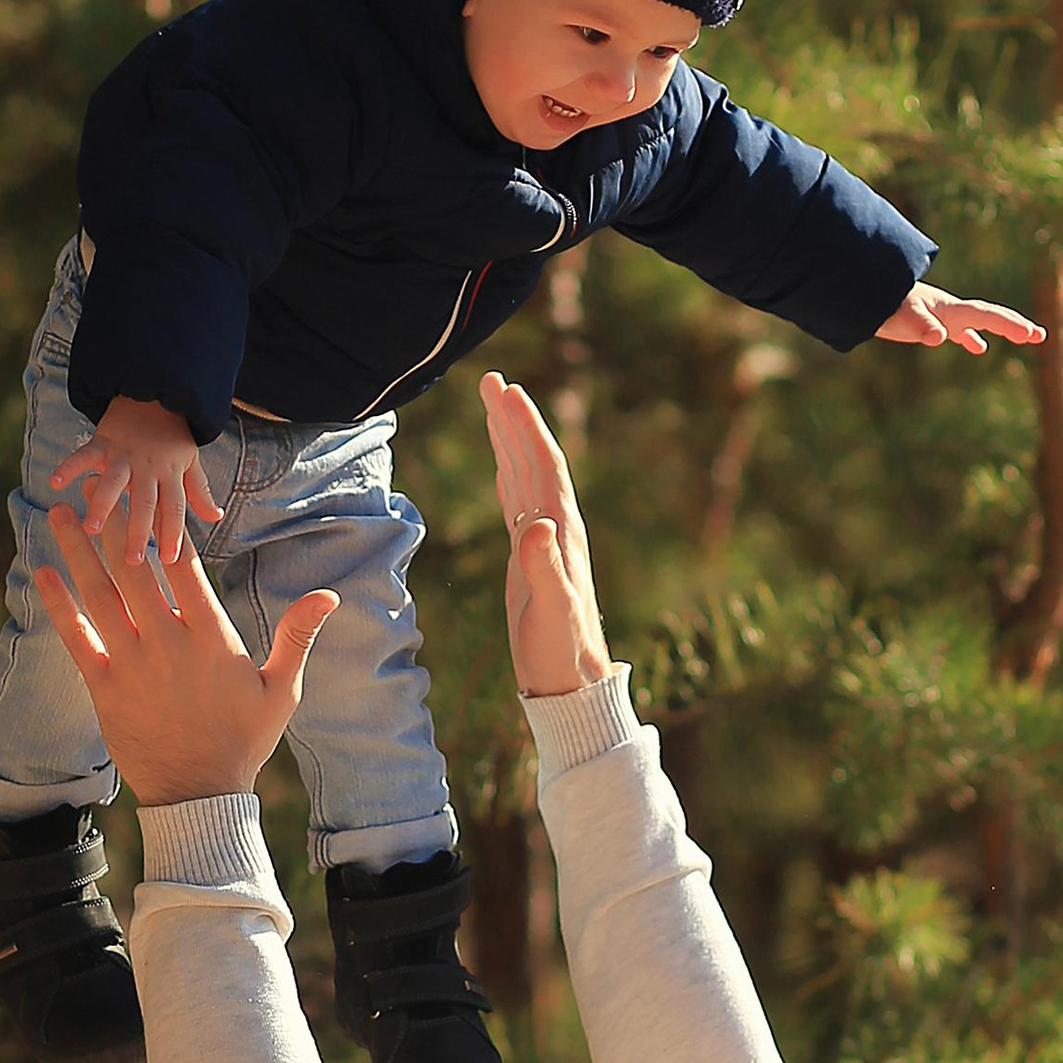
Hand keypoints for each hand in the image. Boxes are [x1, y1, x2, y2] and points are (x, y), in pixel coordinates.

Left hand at [34, 515, 337, 805]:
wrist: (200, 794)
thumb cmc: (244, 741)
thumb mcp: (281, 689)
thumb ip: (298, 636)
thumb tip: (330, 596)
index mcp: (211, 637)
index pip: (184, 568)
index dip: (163, 528)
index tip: (147, 496)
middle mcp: (167, 642)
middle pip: (134, 569)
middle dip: (114, 524)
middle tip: (94, 489)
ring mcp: (133, 664)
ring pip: (101, 595)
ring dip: (78, 552)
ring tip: (60, 515)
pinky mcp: (104, 687)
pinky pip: (76, 638)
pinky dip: (60, 605)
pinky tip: (44, 573)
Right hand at [50, 394, 221, 566]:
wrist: (154, 393)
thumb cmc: (172, 435)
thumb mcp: (191, 460)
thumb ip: (198, 492)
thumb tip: (215, 517)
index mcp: (170, 474)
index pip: (174, 508)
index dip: (173, 533)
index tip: (171, 561)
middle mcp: (147, 467)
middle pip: (144, 502)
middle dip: (138, 531)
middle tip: (132, 560)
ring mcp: (123, 455)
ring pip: (113, 482)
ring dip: (101, 504)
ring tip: (91, 529)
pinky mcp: (102, 442)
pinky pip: (83, 455)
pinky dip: (68, 466)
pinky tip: (54, 482)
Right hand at [480, 372, 611, 699]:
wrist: (571, 681)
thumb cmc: (560, 650)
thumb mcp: (552, 610)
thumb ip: (543, 567)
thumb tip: (536, 523)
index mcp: (561, 532)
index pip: (543, 465)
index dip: (525, 427)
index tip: (506, 391)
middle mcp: (555, 528)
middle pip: (532, 460)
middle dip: (513, 420)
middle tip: (492, 381)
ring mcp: (543, 541)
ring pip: (523, 477)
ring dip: (509, 440)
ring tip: (493, 407)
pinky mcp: (529, 558)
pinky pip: (517, 504)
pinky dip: (508, 477)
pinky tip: (502, 466)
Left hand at [875, 282, 1045, 354]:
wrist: (868, 294)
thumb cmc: (887, 306)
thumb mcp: (905, 318)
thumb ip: (922, 326)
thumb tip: (939, 337)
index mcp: (951, 309)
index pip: (987, 316)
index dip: (1010, 325)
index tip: (1032, 335)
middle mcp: (952, 310)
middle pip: (990, 316)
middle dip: (1016, 325)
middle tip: (1039, 336)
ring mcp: (943, 315)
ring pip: (979, 322)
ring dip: (1002, 329)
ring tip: (1024, 338)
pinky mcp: (931, 322)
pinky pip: (959, 330)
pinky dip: (972, 338)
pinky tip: (978, 348)